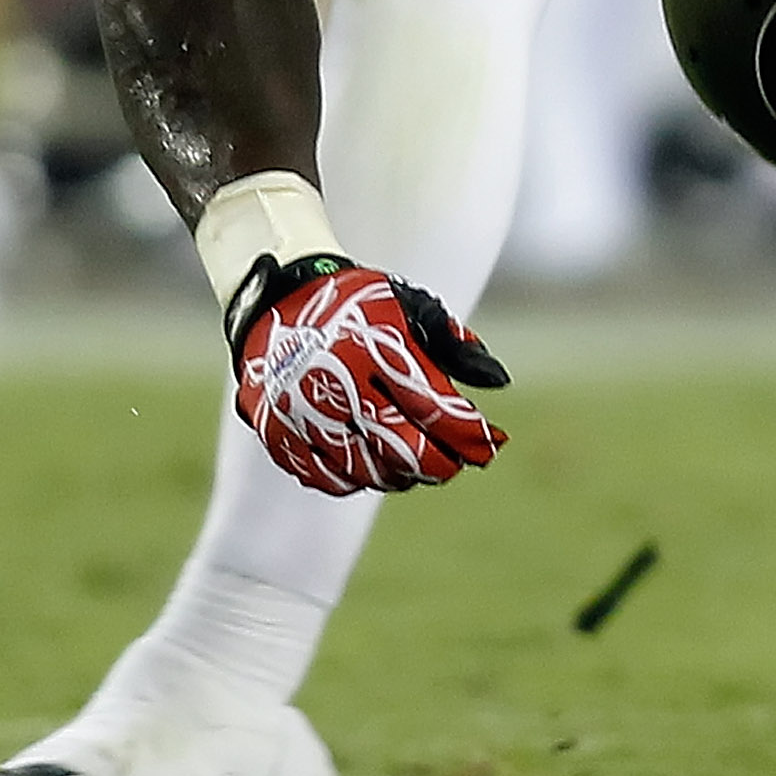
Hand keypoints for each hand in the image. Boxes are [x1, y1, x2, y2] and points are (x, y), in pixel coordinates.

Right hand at [226, 255, 509, 493]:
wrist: (275, 296)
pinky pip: (328, 477)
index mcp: (372, 348)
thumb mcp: (409, 306)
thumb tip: (499, 381)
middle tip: (456, 463)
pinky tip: (375, 467)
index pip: (432, 407)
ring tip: (418, 465)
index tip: (491, 444)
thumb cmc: (358, 304)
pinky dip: (358, 479)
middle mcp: (336, 383)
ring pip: (368, 470)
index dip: (468, 434)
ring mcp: (303, 413)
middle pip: (402, 449)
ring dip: (402, 475)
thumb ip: (452, 343)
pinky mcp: (279, 433)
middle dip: (439, 463)